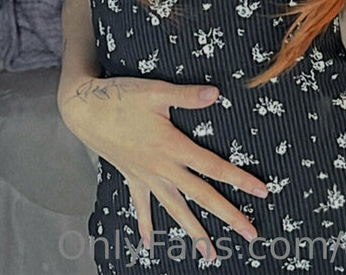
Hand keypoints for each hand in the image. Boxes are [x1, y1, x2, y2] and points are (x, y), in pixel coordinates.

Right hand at [60, 75, 267, 262]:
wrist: (84, 110)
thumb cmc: (120, 97)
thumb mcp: (155, 91)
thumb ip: (186, 95)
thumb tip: (216, 94)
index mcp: (172, 147)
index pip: (212, 167)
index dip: (238, 179)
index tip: (262, 192)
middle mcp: (161, 168)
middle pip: (201, 195)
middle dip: (227, 215)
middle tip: (251, 234)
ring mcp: (145, 176)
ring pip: (175, 208)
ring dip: (193, 230)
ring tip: (210, 254)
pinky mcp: (131, 176)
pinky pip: (141, 206)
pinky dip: (145, 224)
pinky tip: (148, 244)